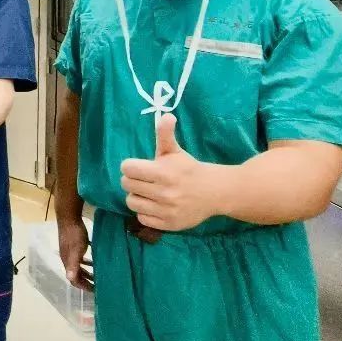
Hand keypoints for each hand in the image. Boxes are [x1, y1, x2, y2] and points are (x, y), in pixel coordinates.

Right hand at [57, 217, 92, 291]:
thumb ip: (73, 264)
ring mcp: (70, 251)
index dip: (84, 286)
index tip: (96, 290)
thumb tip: (69, 278)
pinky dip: (87, 261)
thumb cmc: (74, 234)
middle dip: (87, 280)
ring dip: (88, 271)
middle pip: (76, 274)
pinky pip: (80, 257)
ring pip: (79, 265)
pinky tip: (94, 258)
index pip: (74, 280)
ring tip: (98, 273)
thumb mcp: (75, 251)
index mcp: (68, 262)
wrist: (68, 217)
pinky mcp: (73, 244)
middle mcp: (68, 258)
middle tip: (99, 283)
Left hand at [120, 114, 221, 231]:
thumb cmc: (188, 168)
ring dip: (137, 196)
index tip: (138, 167)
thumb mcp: (175, 150)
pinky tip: (155, 205)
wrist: (214, 192)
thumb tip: (166, 115)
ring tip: (148, 192)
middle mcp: (164, 193)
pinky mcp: (169, 224)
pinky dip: (145, 212)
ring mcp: (167, 210)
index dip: (130, 166)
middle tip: (144, 179)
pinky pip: (142, 219)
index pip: (128, 169)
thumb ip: (165, 134)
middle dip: (132, 180)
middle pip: (127, 185)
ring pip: (132, 202)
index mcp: (164, 172)